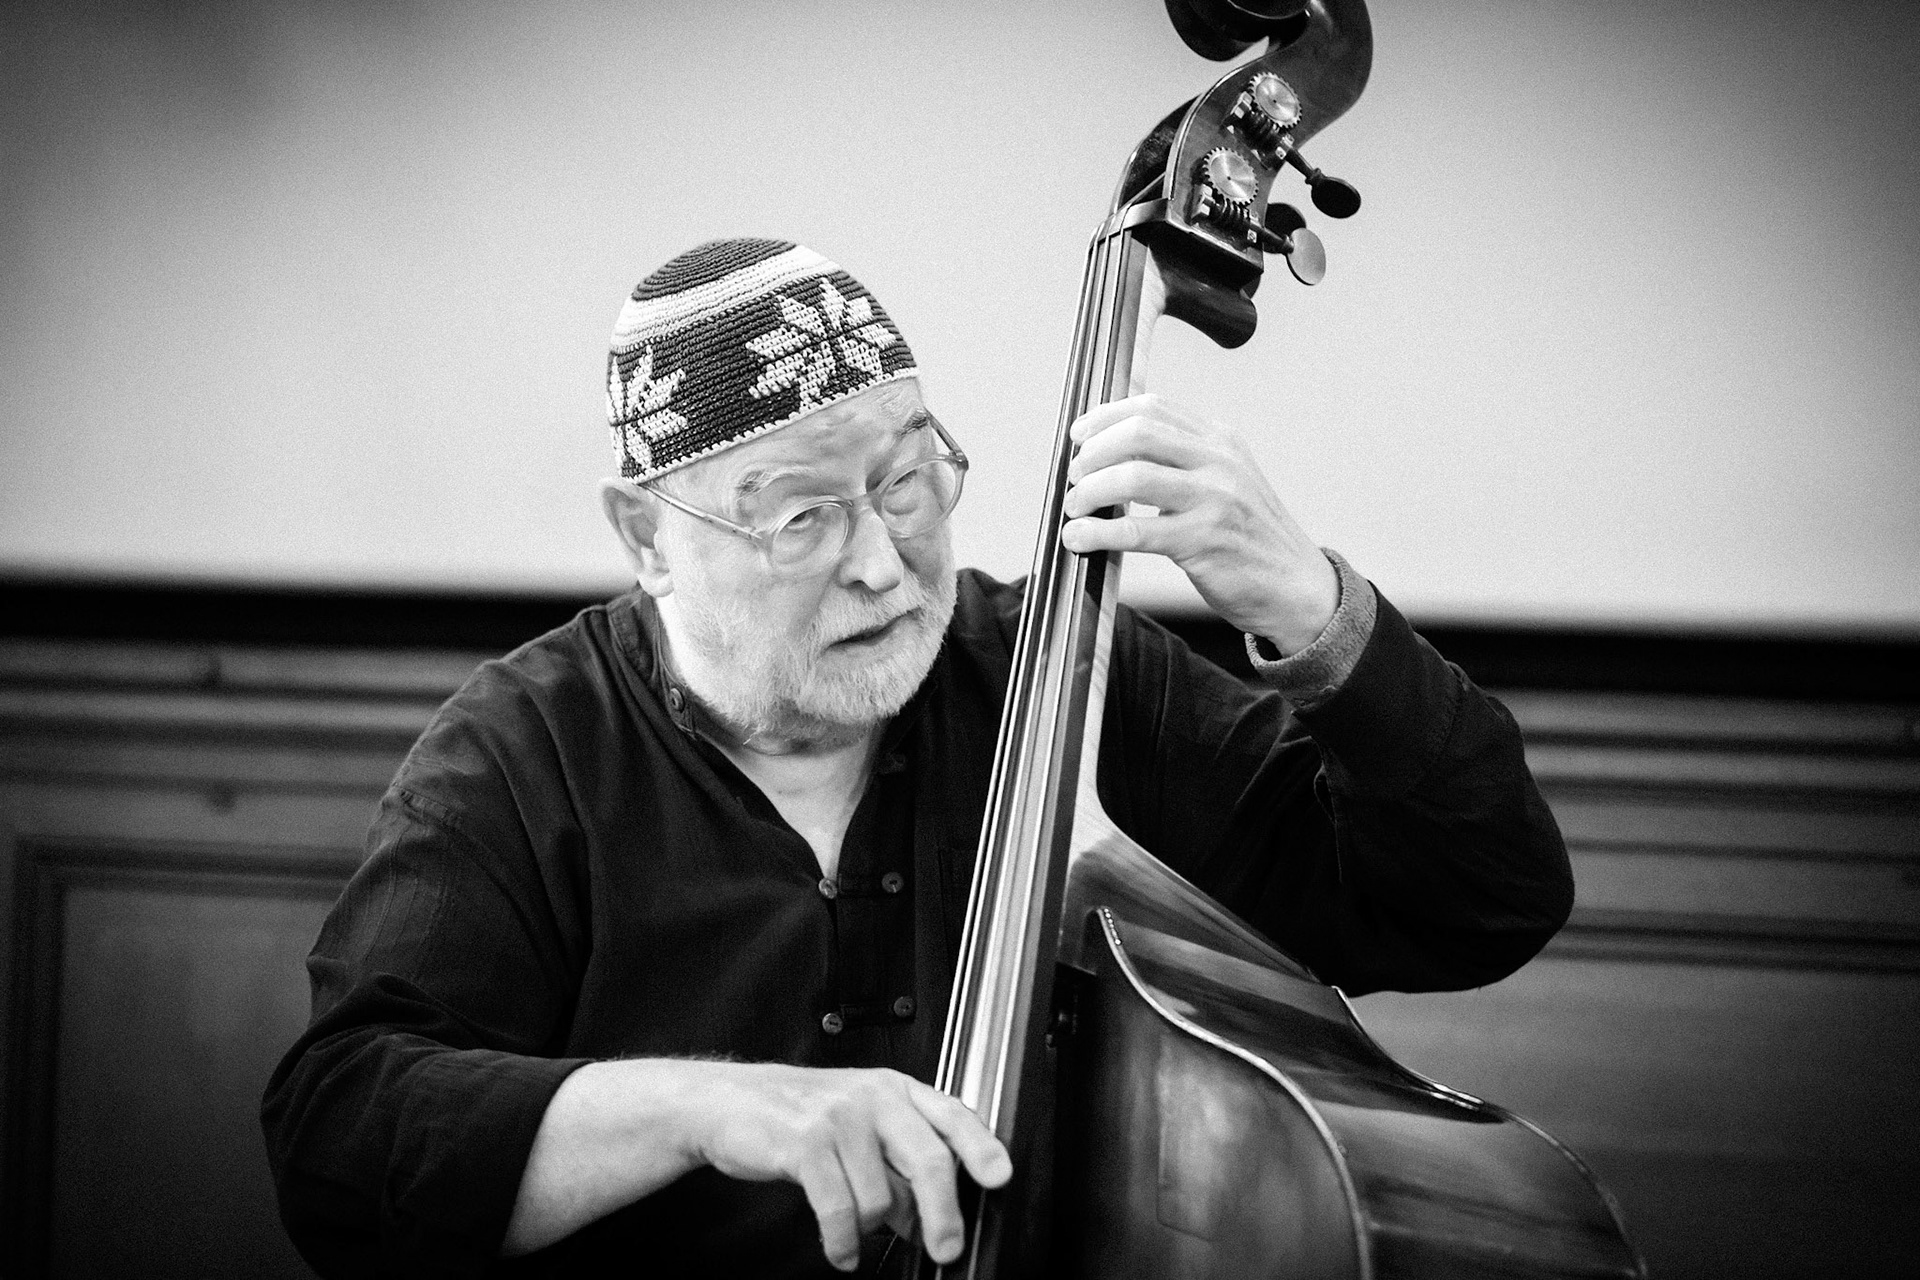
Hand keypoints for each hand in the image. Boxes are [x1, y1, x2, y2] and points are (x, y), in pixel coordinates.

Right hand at [689, 1062, 1010, 1271]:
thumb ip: (898, 1168)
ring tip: (854, 1232)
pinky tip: (841, 1250)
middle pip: (930, 1159)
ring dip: (869, 1229)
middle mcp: (874, 1098)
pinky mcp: (805, 1143)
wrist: (730, 1101)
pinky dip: (842, 1242)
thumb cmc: (799, 1115)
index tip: (1000, 1178)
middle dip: (943, 1215)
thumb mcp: (859, 1129)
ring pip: (880, 1198)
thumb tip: (931, 1222)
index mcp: (895, 1090)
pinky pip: (839, 1209)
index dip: (982, 1147)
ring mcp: (839, 1119)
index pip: (953, 1114)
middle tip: (946, 1249)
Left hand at [1060, 394, 1338, 655]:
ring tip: (1074, 509)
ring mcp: (1214, 500)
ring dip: (1089, 491)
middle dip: (1093, 453)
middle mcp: (1219, 462)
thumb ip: (1182, 463)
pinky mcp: (1204, 541)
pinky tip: (1079, 538)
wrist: (1297, 586)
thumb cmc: (1249, 538)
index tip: (1079, 435)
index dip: (1106, 417)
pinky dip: (1098, 532)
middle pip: (1138, 433)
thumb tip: (1112, 458)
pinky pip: (1136, 530)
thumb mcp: (1226, 483)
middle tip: (1074, 476)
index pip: (1153, 407)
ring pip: (1132, 477)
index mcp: (1221, 441)